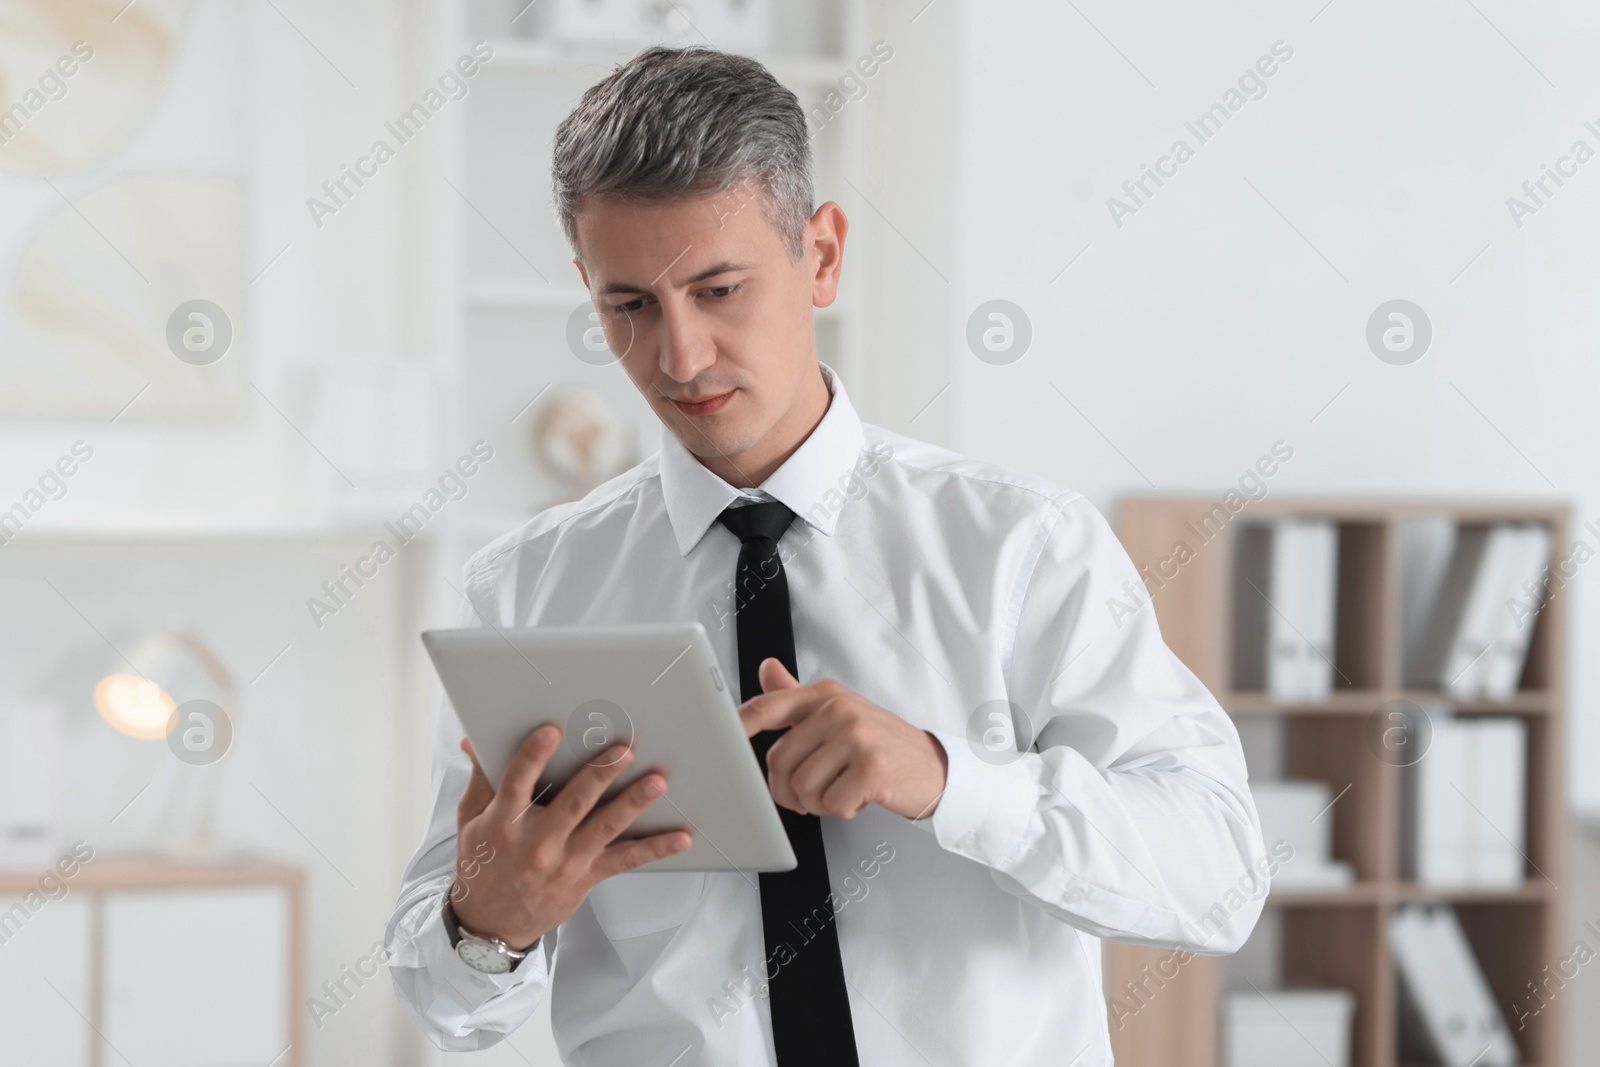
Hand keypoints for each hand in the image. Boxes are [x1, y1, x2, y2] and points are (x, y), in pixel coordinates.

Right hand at [450, 726, 692, 949]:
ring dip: (633, 804)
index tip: (552, 731)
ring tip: (657, 782)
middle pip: (573, 803)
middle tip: (623, 750)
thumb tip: (474, 739)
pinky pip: (626, 860)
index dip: (533, 755)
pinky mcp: (586, 877)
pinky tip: (682, 837)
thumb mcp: (471, 820)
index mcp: (504, 822)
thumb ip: (481, 778)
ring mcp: (565, 861)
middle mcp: (537, 842)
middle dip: (599, 775)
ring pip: (604, 828)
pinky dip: (656, 849)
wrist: (489, 925)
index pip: (517, 782)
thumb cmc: (482, 864)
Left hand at [739, 658, 947, 820]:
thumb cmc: (880, 744)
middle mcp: (840, 710)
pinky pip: (830, 804)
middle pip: (779, 761)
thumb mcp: (840, 714)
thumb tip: (767, 667)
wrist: (934, 768)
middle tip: (812, 793)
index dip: (739, 724)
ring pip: (801, 787)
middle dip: (788, 789)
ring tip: (840, 790)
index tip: (720, 741)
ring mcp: (857, 737)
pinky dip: (841, 810)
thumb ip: (799, 696)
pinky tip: (859, 797)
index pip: (769, 706)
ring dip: (817, 803)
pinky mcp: (872, 768)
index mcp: (826, 695)